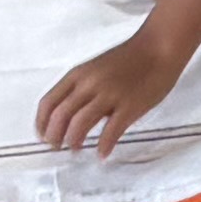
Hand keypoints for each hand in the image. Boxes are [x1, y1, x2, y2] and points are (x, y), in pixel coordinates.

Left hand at [37, 25, 189, 152]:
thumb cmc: (129, 59)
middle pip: (60, 116)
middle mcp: (89, 85)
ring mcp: (109, 95)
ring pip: (79, 125)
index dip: (42, 123)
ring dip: (74, 142)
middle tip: (57, 148)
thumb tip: (70, 115)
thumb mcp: (95, 69)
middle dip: (54, 137)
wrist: (158, 48)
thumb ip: (82, 88)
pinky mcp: (129, 106)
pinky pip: (111, 131)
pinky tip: (102, 154)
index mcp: (78, 74)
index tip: (43, 137)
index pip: (48, 102)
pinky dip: (103, 146)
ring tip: (76, 150)